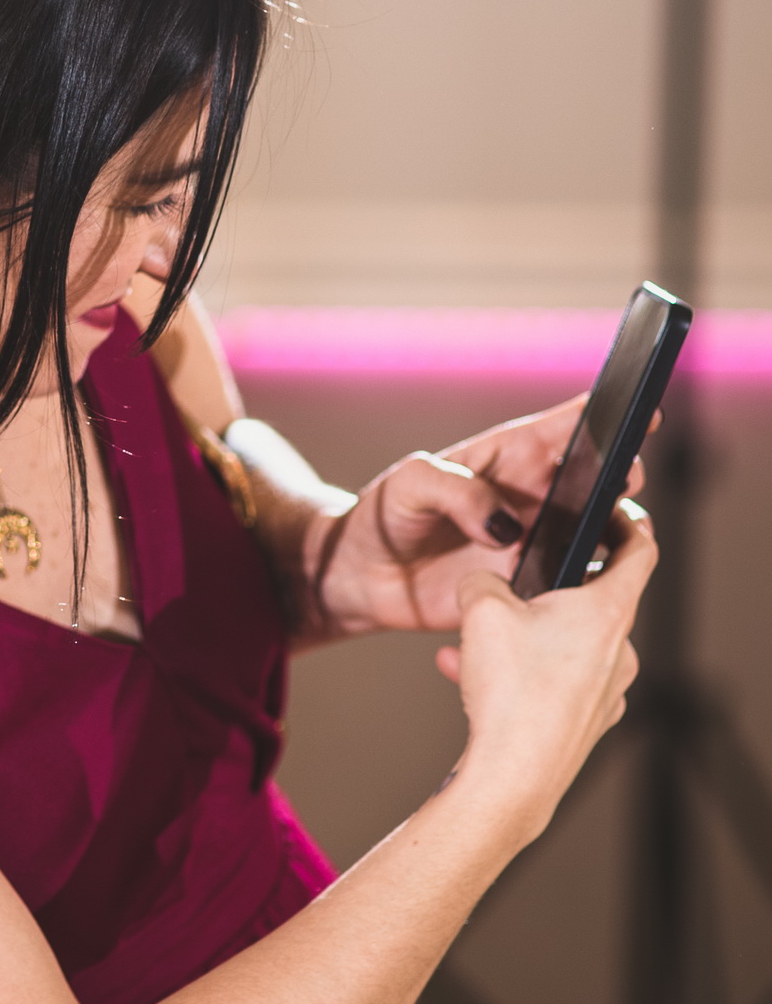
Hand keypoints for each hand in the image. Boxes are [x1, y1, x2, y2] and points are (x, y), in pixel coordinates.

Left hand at [314, 397, 648, 635]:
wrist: (362, 577)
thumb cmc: (385, 515)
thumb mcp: (409, 484)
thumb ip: (455, 491)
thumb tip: (505, 525)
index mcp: (508, 457)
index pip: (565, 429)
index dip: (608, 417)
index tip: (642, 411)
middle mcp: (532, 498)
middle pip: (598, 480)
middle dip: (620, 476)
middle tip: (618, 482)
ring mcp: (535, 544)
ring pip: (598, 535)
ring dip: (613, 534)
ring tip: (608, 535)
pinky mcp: (528, 591)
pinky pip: (573, 588)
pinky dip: (586, 588)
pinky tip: (582, 591)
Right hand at [441, 499, 655, 840]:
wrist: (513, 779)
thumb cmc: (512, 690)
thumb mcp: (482, 608)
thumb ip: (482, 579)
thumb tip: (481, 583)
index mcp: (608, 610)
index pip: (640, 549)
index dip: (626, 521)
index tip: (609, 509)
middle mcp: (619, 651)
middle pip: (590, 600)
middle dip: (541, 591)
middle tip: (506, 586)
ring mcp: (606, 692)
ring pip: (560, 645)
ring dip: (516, 636)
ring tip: (466, 644)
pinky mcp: (584, 725)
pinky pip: (550, 683)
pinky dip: (515, 673)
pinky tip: (466, 676)